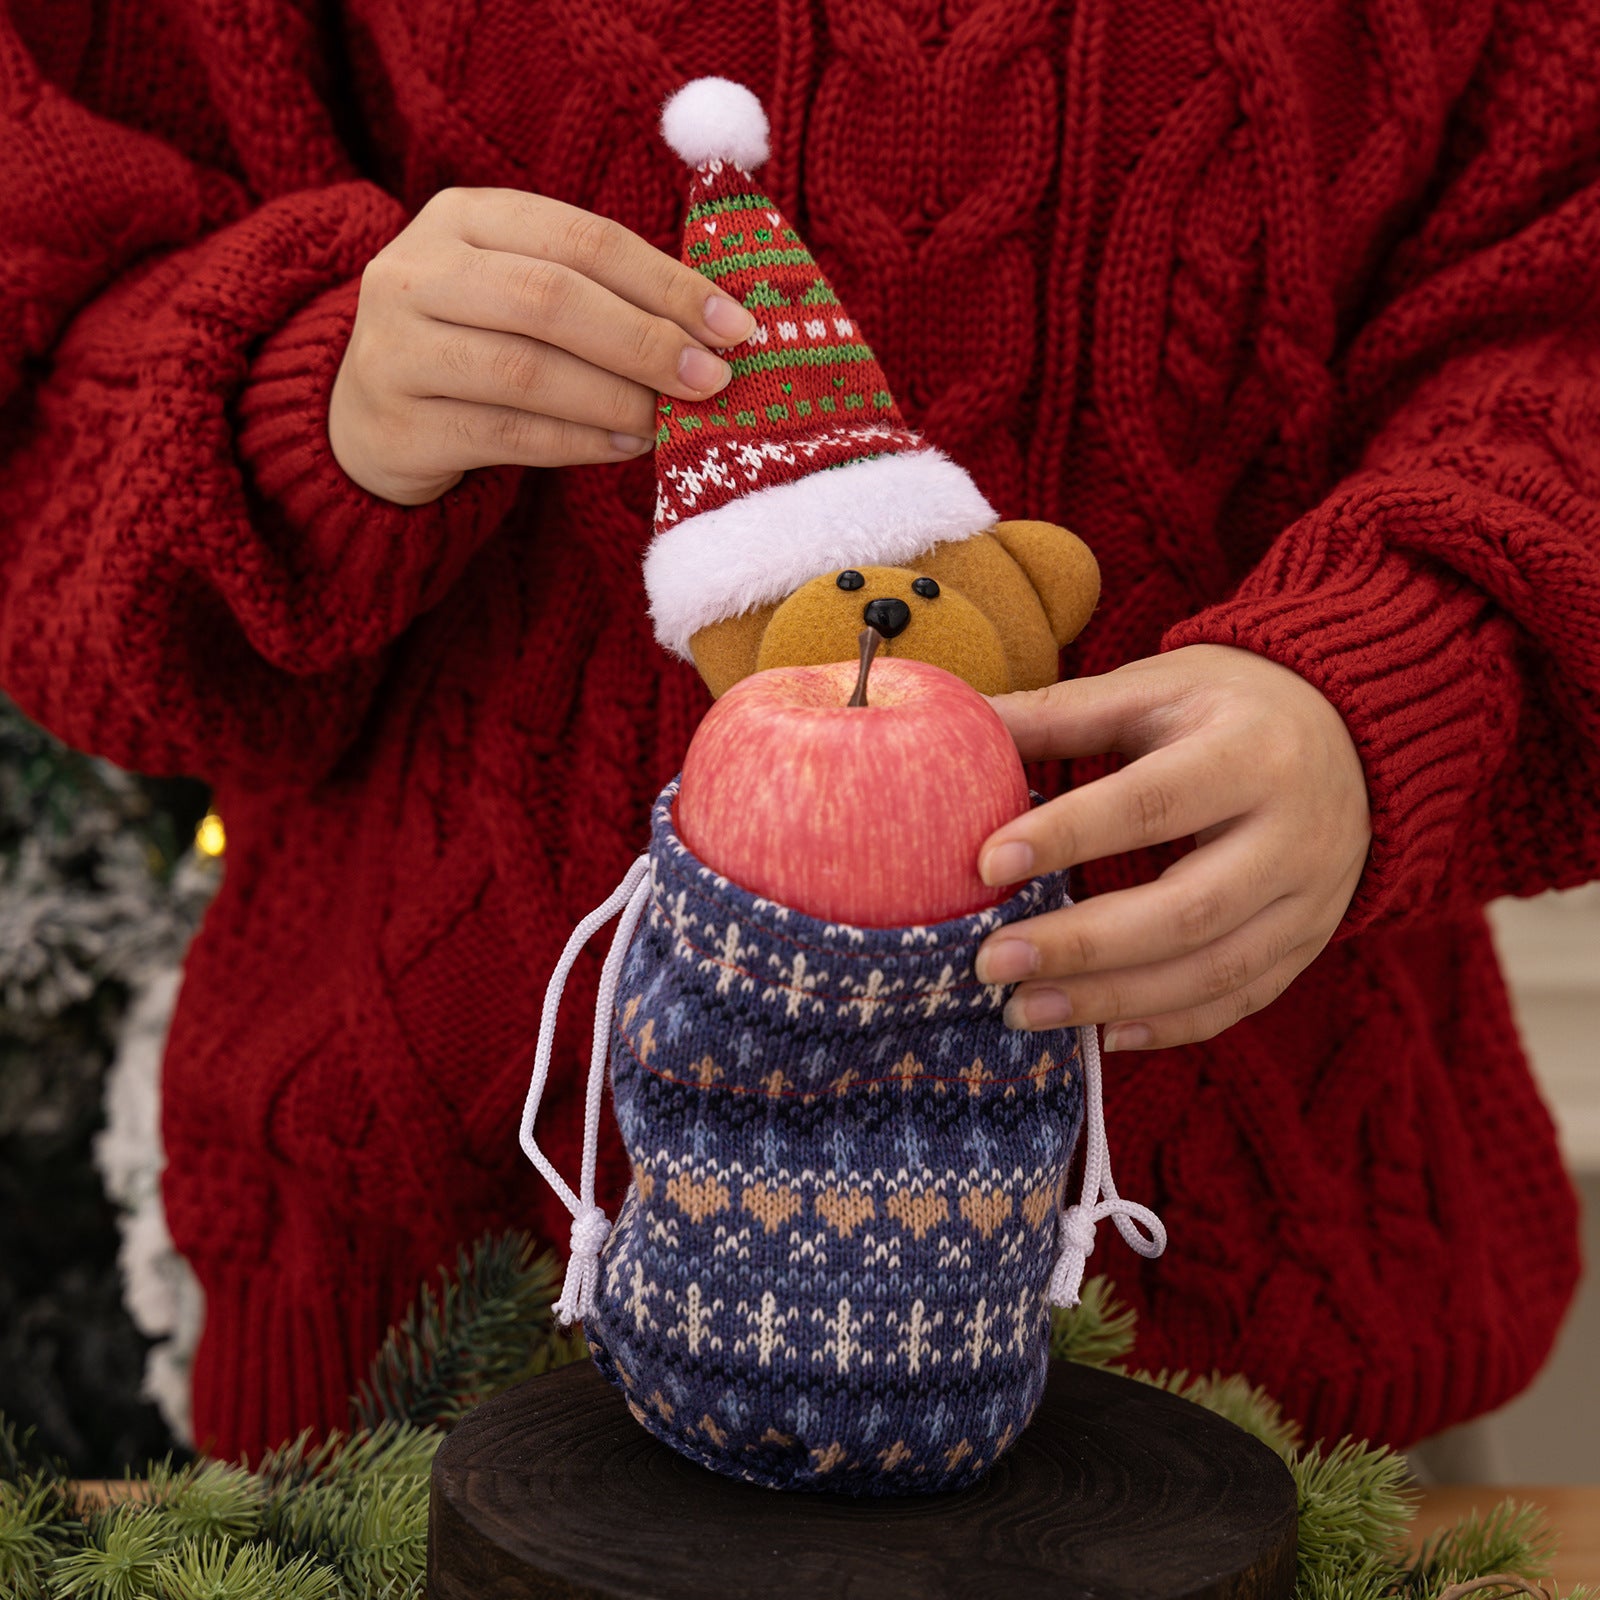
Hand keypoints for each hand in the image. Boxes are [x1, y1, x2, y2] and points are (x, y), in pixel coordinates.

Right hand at [328, 187, 755, 504]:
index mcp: (462, 217)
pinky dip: (577, 441)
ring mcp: (395, 347)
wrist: (367, 420)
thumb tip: (717, 329)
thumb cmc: (475, 348)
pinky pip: (505, 432)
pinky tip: (623, 446)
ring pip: (526, 369)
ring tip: (670, 421)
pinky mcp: (397, 424)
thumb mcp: (518, 293)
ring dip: (615, 398)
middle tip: (713, 379)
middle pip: (550, 298)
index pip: (580, 237)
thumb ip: (597, 293)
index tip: (735, 324)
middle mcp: (416, 270)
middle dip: (646, 340)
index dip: (665, 282)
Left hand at [973, 645, 1370, 1049]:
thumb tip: (959, 720)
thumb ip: (1061, 714)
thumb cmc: (1228, 706)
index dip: (1069, 835)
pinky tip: (1101, 1034)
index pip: (1153, 803)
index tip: (986, 863)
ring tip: (1021, 1011)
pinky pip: (1240, 998)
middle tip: (991, 963)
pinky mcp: (1310, 941)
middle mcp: (1294, 834)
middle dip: (1082, 945)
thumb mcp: (1154, 689)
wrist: (1357, 731)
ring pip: (1213, 970)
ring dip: (1111, 999)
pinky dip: (1170, 1025)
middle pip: (1186, 909)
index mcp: (1252, 753)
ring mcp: (1312, 898)